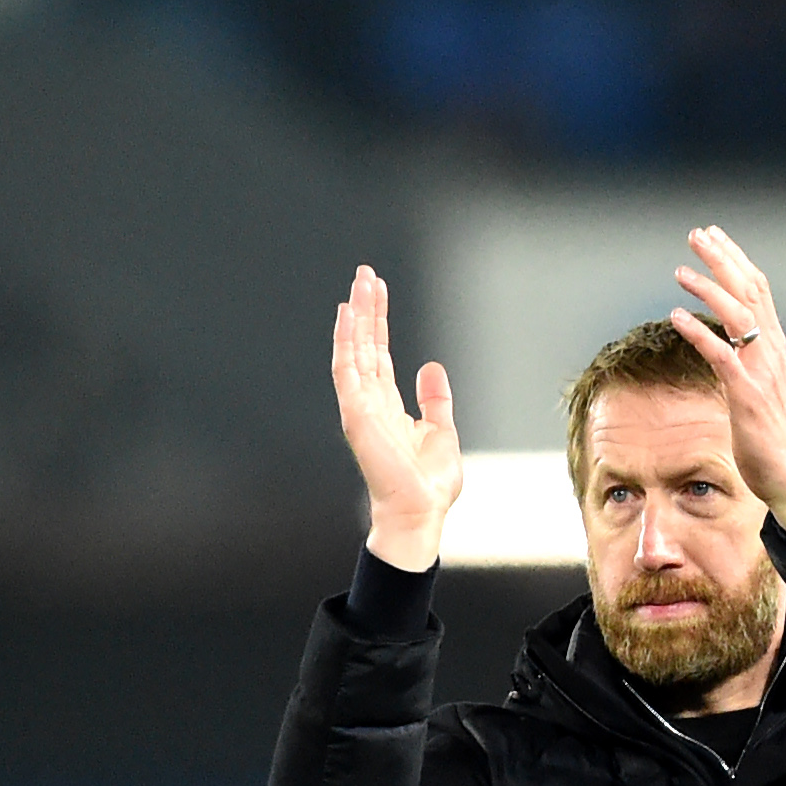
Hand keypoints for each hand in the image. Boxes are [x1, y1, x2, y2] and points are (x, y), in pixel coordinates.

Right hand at [332, 264, 461, 570]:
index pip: (379, 354)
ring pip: (353, 349)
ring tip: (359, 283)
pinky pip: (346, 369)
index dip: (378, 322)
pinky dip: (344, 340)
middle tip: (365, 274)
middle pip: (363, 345)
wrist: (420, 511)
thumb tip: (431, 367)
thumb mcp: (441, 431)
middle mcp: (370, 402)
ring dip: (355, 315)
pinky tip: (346, 316)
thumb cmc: (428, 485)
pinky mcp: (356, 413)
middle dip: (364, 309)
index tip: (378, 292)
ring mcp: (360, 406)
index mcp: (388, 406)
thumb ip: (434, 399)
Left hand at [670, 226, 785, 533]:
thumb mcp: (759, 387)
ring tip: (681, 270)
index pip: (757, 290)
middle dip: (722, 259)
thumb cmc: (771, 435)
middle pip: (749, 291)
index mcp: (773, 346)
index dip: (735, 260)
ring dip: (708, 288)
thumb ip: (745, 361)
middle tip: (697, 234)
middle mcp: (770, 351)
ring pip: (738, 315)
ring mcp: (761, 371)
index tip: (714, 237)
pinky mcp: (747, 395)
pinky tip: (676, 317)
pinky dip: (699, 333)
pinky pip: (721, 355)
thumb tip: (727, 344)